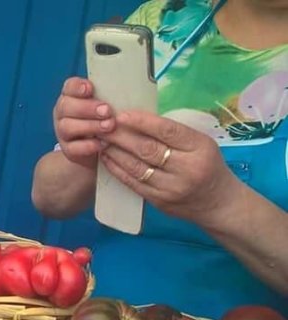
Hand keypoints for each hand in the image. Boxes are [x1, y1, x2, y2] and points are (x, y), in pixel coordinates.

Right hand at [53, 77, 116, 168]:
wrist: (95, 148)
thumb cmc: (103, 119)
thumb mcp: (105, 104)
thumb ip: (109, 96)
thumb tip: (128, 87)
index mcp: (71, 96)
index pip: (69, 87)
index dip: (77, 87)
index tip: (90, 89)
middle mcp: (63, 113)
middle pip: (66, 106)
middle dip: (87, 108)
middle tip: (107, 111)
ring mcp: (62, 132)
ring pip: (67, 127)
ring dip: (89, 126)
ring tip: (109, 126)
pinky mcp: (67, 149)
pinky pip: (73, 148)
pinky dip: (88, 146)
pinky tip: (103, 144)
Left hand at [98, 110, 241, 221]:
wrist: (218, 204)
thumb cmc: (208, 166)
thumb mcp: (202, 144)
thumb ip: (176, 134)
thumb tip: (139, 118)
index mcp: (200, 148)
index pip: (168, 131)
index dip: (142, 122)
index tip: (122, 115)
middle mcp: (186, 168)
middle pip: (148, 148)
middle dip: (121, 136)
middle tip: (103, 126)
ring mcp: (172, 187)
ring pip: (137, 167)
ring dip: (115, 152)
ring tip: (101, 140)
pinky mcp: (159, 201)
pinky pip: (133, 183)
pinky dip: (118, 170)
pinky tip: (107, 159)